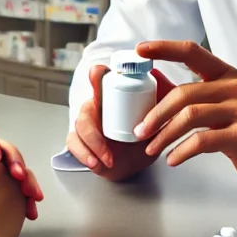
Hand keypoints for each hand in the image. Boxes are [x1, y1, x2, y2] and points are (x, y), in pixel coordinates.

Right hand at [66, 63, 176, 181]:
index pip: (101, 81)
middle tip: (106, 143)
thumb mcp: (160, 116)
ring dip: (92, 145)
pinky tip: (96, 163)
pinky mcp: (83, 143)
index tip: (98, 72)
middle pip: (86, 109)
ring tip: (108, 159)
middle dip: (92, 128)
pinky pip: (73, 145)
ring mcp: (88, 126)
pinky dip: (83, 154)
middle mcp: (97, 109)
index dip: (97, 75)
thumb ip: (162, 96)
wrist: (142, 160)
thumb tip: (157, 73)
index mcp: (113, 98)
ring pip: (79, 128)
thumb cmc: (148, 134)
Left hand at [132, 41, 236, 191]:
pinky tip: (172, 158)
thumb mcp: (217, 104)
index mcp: (225, 74)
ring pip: (190, 116)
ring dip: (164, 134)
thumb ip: (188, 92)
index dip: (165, 48)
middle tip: (140, 130)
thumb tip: (152, 79)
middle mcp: (234, 87)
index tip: (140, 49)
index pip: (192, 52)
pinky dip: (182, 151)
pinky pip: (202, 140)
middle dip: (155, 114)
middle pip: (184, 93)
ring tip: (151, 148)